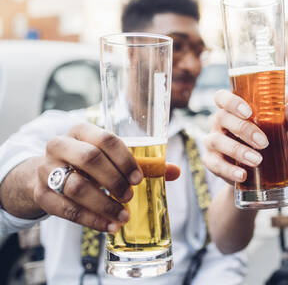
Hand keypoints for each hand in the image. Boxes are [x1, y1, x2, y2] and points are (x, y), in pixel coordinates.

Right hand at [32, 123, 179, 231]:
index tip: (139, 178)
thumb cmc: (87, 165)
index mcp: (81, 131)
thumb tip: (175, 171)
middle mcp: (60, 145)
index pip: (106, 139)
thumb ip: (142, 163)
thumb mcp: (110, 158)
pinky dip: (92, 220)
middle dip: (114, 180)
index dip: (125, 159)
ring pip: (76, 186)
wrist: (45, 175)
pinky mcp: (42, 194)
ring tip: (124, 216)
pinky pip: (67, 210)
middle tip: (130, 195)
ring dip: (104, 204)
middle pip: (89, 159)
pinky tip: (109, 226)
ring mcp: (47, 170)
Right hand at [203, 89, 287, 183]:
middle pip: (222, 118)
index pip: (222, 97)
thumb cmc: (260, 140)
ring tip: (257, 160)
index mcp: (231, 109)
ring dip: (238, 151)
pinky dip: (229, 170)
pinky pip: (215, 164)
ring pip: (217, 141)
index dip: (232, 101)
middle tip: (264, 143)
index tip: (248, 112)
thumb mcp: (273, 129)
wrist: (250, 171)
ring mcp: (211, 141)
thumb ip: (283, 119)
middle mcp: (217, 122)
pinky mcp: (210, 161)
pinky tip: (242, 175)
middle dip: (244, 129)